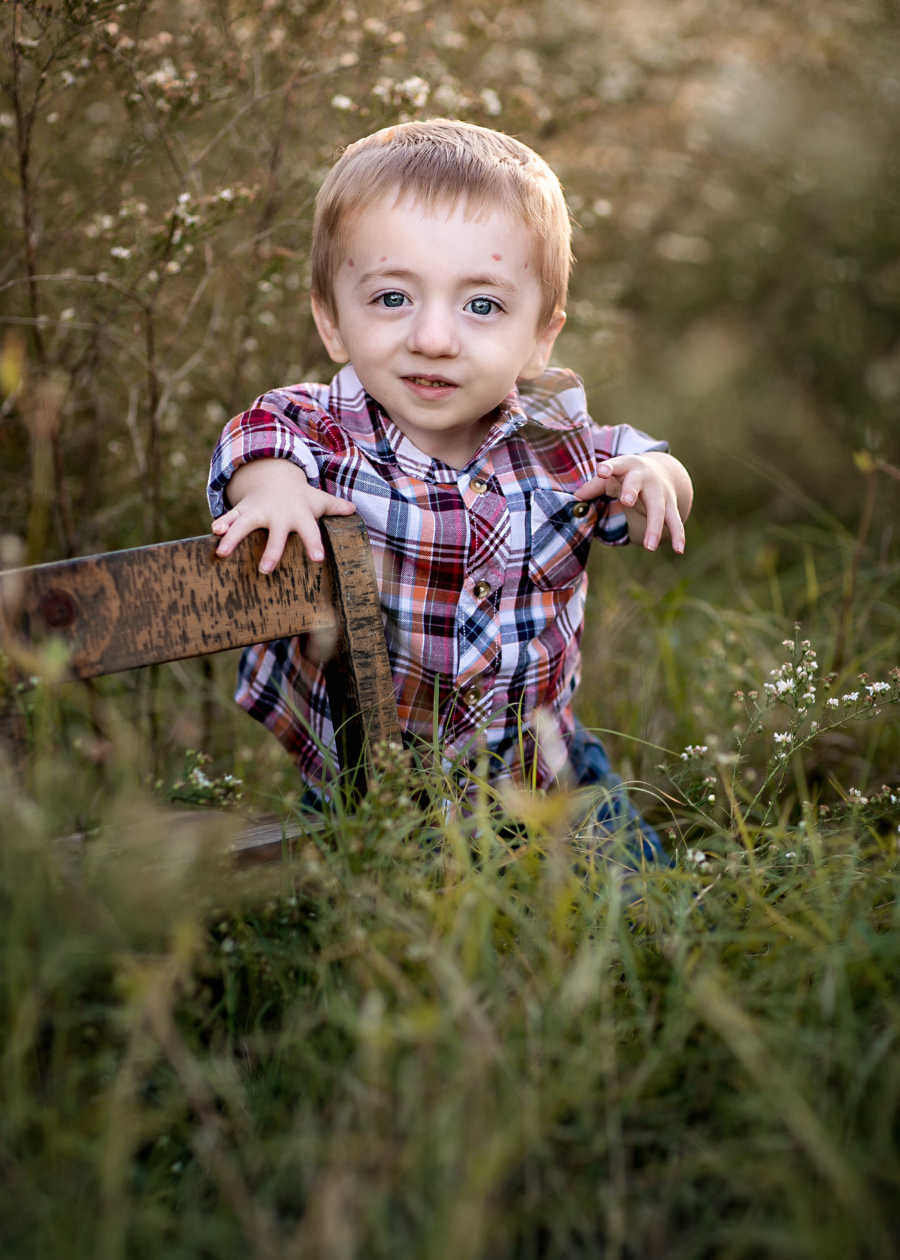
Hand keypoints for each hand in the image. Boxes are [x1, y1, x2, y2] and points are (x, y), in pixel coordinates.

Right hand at [211, 458, 355, 571]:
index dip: (313, 544)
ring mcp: (258, 511)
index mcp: (300, 515)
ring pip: (244, 525)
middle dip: (271, 551)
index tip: (317, 558)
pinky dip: (221, 524)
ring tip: (222, 553)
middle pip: (275, 535)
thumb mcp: (319, 500)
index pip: (310, 531)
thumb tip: (354, 511)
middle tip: (266, 570)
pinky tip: (213, 533)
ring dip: (233, 538)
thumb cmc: (302, 498)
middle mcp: (278, 514)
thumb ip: (335, 507)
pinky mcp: (243, 510)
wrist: (276, 478)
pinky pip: (230, 517)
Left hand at [575, 452, 691, 552]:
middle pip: (637, 484)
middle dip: (631, 491)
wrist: (660, 470)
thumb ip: (593, 487)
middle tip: (626, 501)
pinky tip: (679, 550)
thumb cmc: (626, 476)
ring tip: (650, 547)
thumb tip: (574, 499)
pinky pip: (674, 521)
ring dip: (655, 527)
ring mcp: (660, 491)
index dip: (609, 467)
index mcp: (627, 466)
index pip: (616, 464)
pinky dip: (678, 535)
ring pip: (658, 509)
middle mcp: (645, 477)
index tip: (601, 471)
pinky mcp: (670, 505)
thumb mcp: (610, 476)